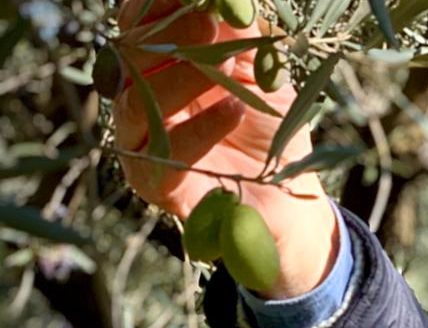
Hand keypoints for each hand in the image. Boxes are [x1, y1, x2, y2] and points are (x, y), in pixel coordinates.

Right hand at [110, 0, 336, 297]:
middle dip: (168, 37)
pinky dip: (200, 130)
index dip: (156, 7)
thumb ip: (242, 35)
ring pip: (137, 104)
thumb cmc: (268, 127)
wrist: (286, 197)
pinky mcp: (154, 184)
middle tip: (207, 23)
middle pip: (130, 60)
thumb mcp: (262, 71)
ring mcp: (141, 143)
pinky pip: (165, 154)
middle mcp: (138, 99)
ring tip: (225, 67)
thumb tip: (228, 1)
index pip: (138, 27)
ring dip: (180, 80)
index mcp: (156, 66)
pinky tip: (233, 111)